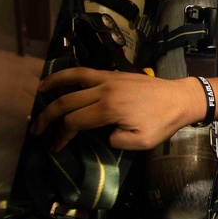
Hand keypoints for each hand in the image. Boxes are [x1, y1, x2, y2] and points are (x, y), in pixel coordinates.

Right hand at [32, 67, 203, 150]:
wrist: (181, 98)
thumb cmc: (164, 122)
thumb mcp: (142, 141)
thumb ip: (117, 141)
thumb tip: (102, 135)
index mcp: (109, 109)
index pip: (74, 122)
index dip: (61, 136)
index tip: (55, 147)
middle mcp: (104, 90)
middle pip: (66, 102)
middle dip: (48, 117)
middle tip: (36, 129)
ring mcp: (109, 79)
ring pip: (73, 77)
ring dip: (52, 84)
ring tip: (38, 91)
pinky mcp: (115, 74)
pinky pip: (86, 71)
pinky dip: (69, 74)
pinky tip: (63, 80)